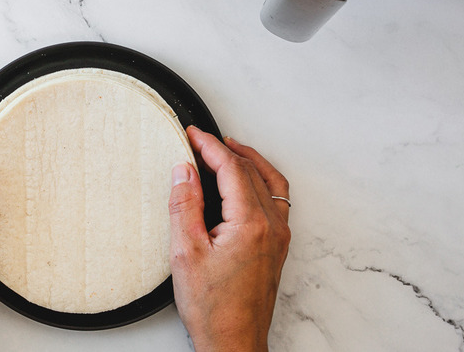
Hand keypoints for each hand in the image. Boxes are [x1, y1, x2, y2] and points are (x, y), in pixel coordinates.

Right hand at [168, 126, 290, 351]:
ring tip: (228, 150)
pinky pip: (276, 200)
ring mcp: (278, 237)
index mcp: (250, 223)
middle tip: (201, 140)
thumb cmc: (212, 307)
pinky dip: (261, 182)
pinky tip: (247, 184)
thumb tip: (184, 171)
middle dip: (225, 150)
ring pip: (270, 183)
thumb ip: (185, 205)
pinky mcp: (277, 247)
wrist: (233, 342)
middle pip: (252, 171)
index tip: (192, 134)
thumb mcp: (186, 252)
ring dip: (249, 161)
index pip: (231, 169)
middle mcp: (272, 226)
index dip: (209, 146)